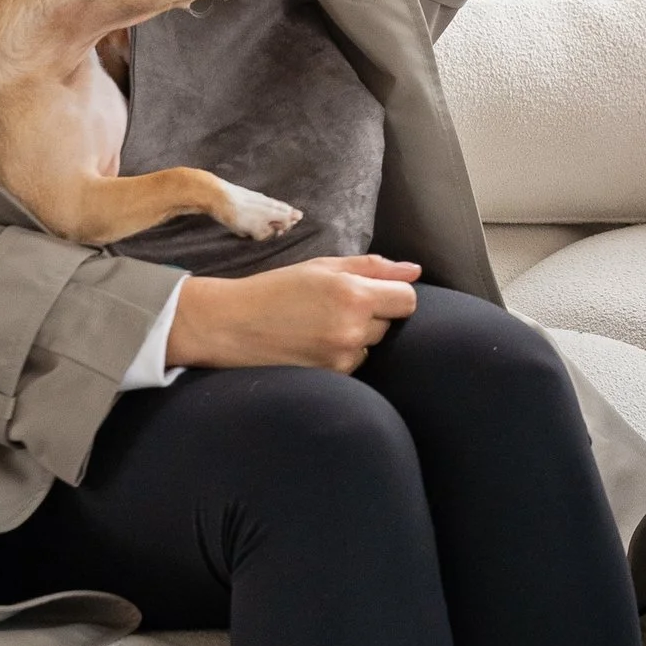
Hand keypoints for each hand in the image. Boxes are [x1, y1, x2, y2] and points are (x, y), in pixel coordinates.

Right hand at [169, 255, 421, 371]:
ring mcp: (342, 357)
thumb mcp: (322, 268)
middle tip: (334, 307)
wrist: (232, 325)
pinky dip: (341, 354)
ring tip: (319, 326)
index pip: (408, 300)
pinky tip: (313, 344)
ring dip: (356, 336)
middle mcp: (352, 329)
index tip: (376, 293)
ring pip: (371, 345)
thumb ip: (373, 268)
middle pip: (390, 323)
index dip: (395, 294)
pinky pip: (353, 363)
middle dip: (372, 314)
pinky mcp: (331, 378)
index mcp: (353, 294)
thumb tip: (414, 271)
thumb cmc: (276, 290)